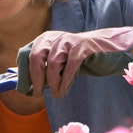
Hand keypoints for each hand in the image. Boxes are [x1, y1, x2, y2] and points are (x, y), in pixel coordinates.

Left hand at [17, 27, 132, 97]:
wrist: (109, 50)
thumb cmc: (81, 59)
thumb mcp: (60, 62)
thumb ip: (43, 68)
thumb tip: (25, 85)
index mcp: (46, 39)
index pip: (26, 54)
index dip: (23, 73)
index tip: (25, 89)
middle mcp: (55, 37)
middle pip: (36, 58)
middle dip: (35, 80)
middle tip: (37, 95)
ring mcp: (69, 41)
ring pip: (52, 64)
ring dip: (52, 84)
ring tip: (56, 94)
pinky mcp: (83, 47)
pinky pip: (69, 66)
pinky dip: (64, 82)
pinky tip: (63, 91)